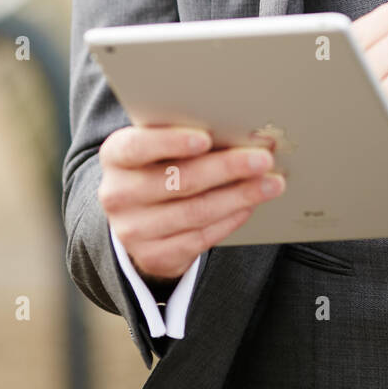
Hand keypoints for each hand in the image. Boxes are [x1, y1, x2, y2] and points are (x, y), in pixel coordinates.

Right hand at [98, 126, 285, 283]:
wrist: (136, 217)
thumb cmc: (157, 167)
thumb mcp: (157, 148)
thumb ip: (185, 137)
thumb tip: (240, 131)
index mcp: (116, 156)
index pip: (138, 147)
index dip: (171, 142)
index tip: (205, 138)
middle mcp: (118, 194)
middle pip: (178, 180)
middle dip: (227, 167)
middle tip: (262, 159)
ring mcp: (133, 230)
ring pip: (196, 211)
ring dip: (240, 195)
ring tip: (271, 183)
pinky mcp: (154, 256)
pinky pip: (201, 238)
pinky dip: (230, 219)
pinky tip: (250, 206)